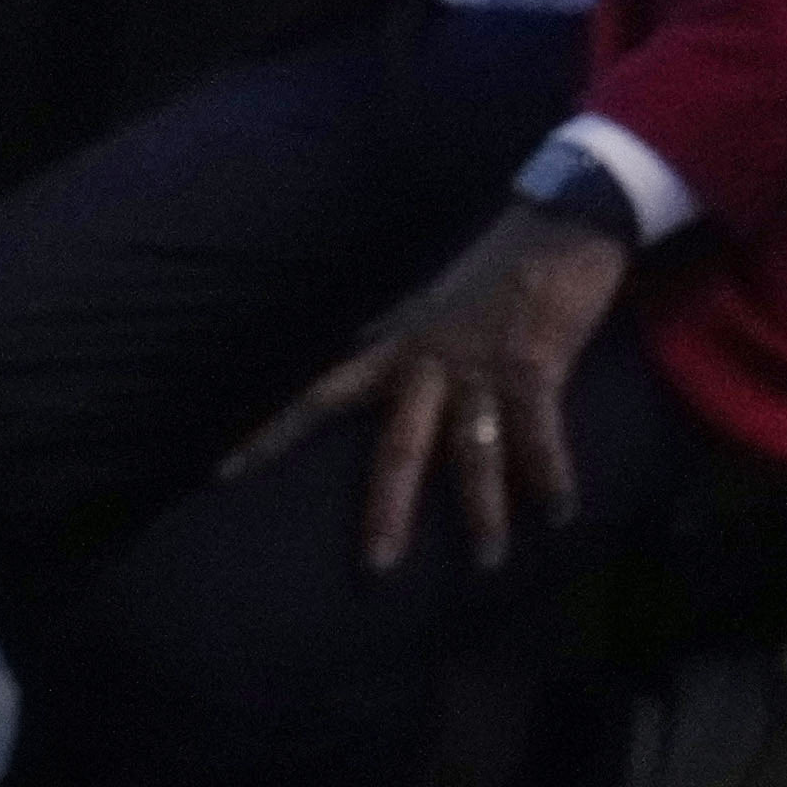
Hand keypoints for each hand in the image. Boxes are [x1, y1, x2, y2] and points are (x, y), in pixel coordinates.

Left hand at [229, 203, 635, 572]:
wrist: (561, 219)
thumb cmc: (502, 260)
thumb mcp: (434, 298)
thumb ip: (404, 331)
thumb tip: (371, 344)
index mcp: (400, 344)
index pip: (321, 396)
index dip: (273, 436)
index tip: (224, 475)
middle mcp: (431, 362)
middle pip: (397, 447)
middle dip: (387, 510)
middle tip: (377, 567)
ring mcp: (483, 367)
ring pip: (471, 454)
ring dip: (483, 513)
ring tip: (487, 562)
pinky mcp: (534, 367)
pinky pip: (538, 435)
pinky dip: (551, 476)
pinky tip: (560, 512)